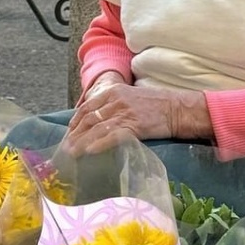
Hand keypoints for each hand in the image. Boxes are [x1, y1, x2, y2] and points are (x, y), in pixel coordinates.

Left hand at [67, 82, 210, 153]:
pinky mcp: (134, 125)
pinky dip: (98, 144)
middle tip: (65, 148)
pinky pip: (111, 136)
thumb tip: (98, 121)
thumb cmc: (158, 106)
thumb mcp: (131, 98)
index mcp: (114, 91)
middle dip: (74, 135)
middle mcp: (116, 100)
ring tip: (72, 153)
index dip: (75, 122)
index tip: (69, 134)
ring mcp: (125, 113)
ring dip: (81, 142)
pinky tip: (89, 151)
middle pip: (88, 119)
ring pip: (96, 129)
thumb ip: (114, 106)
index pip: (87, 107)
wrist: (179, 109)